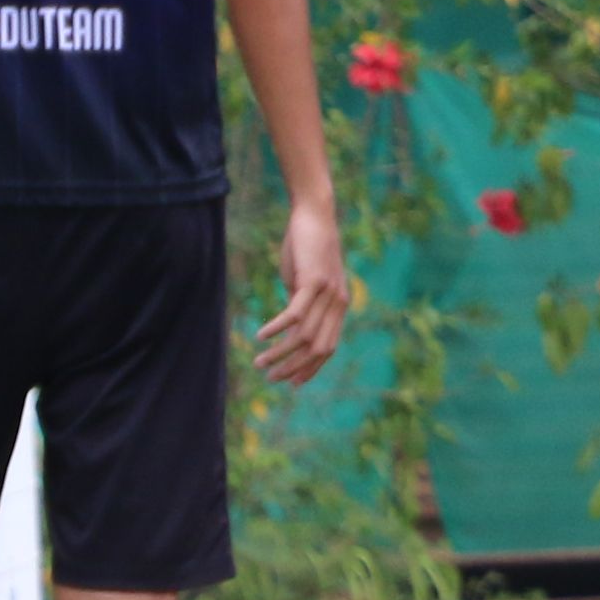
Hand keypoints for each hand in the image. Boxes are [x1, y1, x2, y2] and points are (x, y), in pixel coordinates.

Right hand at [252, 197, 352, 387]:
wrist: (315, 215)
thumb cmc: (307, 247)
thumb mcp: (305, 281)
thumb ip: (302, 304)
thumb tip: (290, 328)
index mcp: (339, 306)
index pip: (328, 348)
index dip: (311, 368)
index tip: (291, 383)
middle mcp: (338, 303)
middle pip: (318, 348)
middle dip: (294, 368)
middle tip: (270, 377)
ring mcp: (328, 293)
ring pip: (304, 336)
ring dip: (280, 353)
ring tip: (259, 362)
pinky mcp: (313, 282)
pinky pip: (294, 315)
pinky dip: (277, 329)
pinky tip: (260, 336)